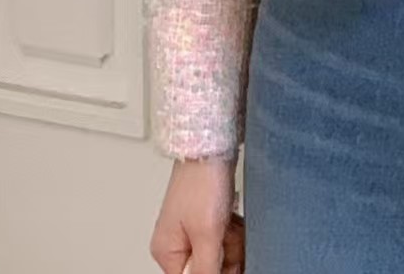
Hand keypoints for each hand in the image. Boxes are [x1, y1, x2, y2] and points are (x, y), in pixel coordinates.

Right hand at [149, 156, 244, 273]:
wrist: (212, 142)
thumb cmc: (201, 181)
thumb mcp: (206, 234)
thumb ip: (206, 270)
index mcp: (167, 250)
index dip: (215, 273)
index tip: (228, 264)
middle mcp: (177, 240)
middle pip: (208, 266)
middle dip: (226, 256)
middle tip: (231, 238)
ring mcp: (193, 226)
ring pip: (220, 250)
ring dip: (232, 241)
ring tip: (234, 225)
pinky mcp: (208, 213)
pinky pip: (224, 234)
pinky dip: (233, 229)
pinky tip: (235, 218)